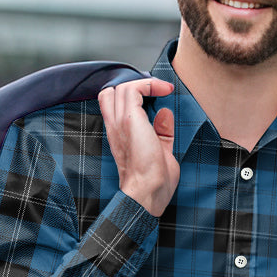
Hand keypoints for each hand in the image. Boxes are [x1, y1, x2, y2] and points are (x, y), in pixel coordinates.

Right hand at [98, 77, 177, 216]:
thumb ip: (161, 132)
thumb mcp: (160, 151)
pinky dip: (149, 85)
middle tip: (156, 93)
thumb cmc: (154, 182)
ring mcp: (119, 123)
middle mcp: (114, 127)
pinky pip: (133, 90)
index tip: (155, 97)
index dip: (130, 96)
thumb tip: (165, 113)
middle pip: (111, 92)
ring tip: (163, 90)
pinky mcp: (129, 120)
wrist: (148, 192)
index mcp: (118, 136)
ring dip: (144, 84)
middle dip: (134, 87)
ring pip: (122, 87)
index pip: (111, 104)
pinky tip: (163, 90)